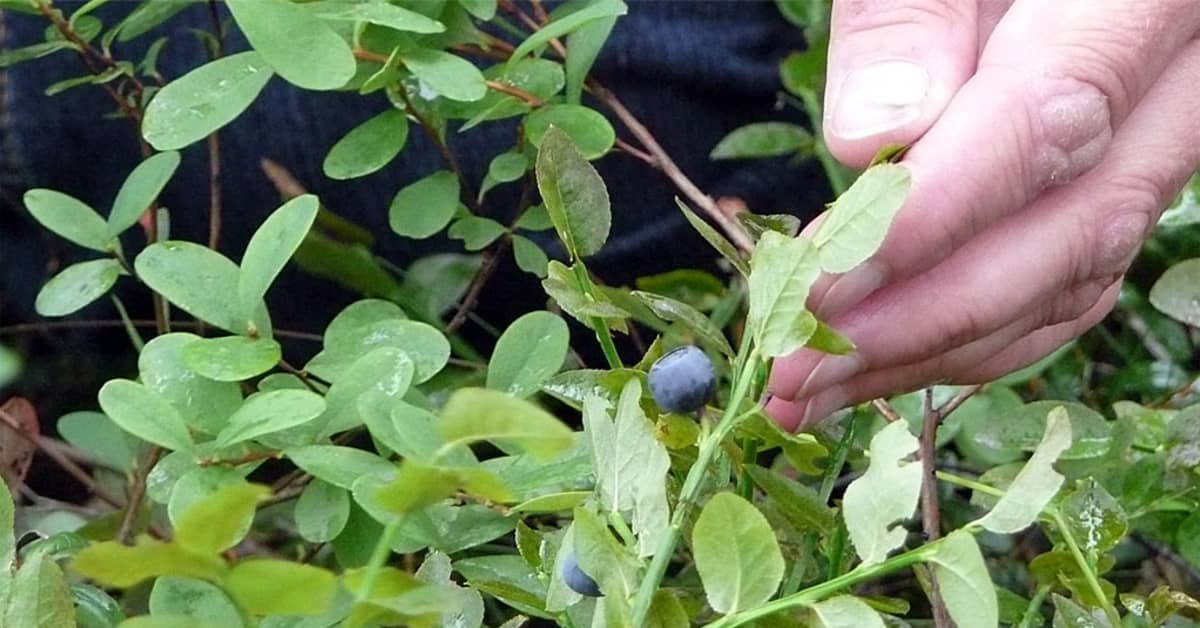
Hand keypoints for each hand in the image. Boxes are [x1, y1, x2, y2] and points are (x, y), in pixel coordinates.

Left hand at [767, 0, 1199, 429]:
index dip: (927, 221)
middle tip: (792, 375)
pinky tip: (890, 359)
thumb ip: (908, 14)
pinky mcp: (1130, 168)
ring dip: (938, 347)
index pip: (1052, 114)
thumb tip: (871, 148)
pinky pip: (1080, 269)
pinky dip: (983, 327)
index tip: (818, 290)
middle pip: (1079, 222)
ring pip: (1081, 268)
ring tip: (813, 391)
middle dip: (921, 318)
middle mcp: (1192, 72)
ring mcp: (1174, 128)